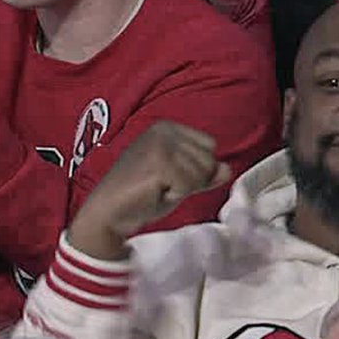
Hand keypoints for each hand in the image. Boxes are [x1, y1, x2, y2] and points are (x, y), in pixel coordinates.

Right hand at [69, 122, 231, 259]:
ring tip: (158, 188)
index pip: (210, 146)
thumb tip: (228, 169)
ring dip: (183, 188)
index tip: (171, 178)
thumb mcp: (179, 183)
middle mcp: (164, 129)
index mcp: (168, 127)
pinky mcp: (159, 161)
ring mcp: (161, 143)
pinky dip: (176, 195)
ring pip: (202, 172)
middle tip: (163, 186)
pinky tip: (156, 192)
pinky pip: (190, 184)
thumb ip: (204, 175)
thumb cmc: (142, 197)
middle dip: (192, 181)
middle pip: (209, 159)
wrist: (110, 212)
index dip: (198, 170)